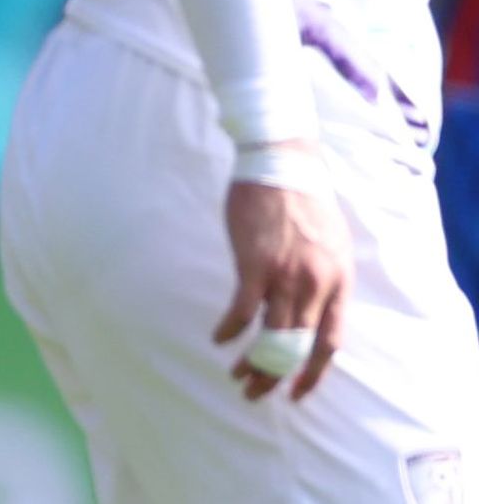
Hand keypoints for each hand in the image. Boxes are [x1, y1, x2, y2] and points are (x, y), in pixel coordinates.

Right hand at [214, 168, 351, 399]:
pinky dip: (231, 329)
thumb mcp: (330, 245)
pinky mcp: (255, 264)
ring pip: (271, 334)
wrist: (283, 164)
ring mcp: (286, 276)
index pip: (329, 342)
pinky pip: (243, 309)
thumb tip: (310, 309)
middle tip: (256, 392)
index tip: (296, 392)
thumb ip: (323, 279)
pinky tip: (220, 339)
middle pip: (296, 345)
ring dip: (253, 360)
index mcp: (338, 281)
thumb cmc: (305, 201)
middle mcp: (316, 285)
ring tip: (238, 376)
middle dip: (276, 374)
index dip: (312, 372)